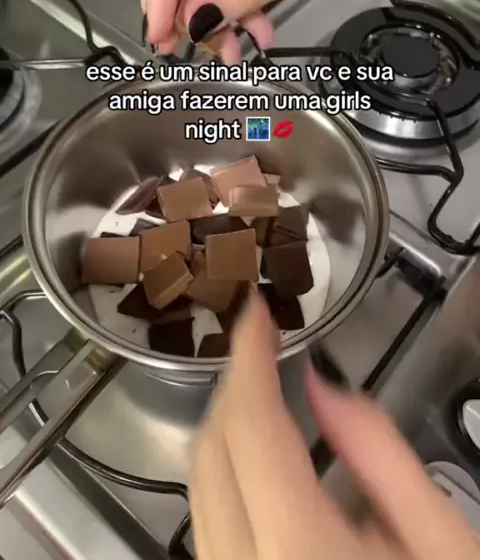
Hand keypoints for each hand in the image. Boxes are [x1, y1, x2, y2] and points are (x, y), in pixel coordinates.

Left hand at [190, 293, 479, 559]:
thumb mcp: (441, 540)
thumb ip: (379, 453)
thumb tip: (325, 385)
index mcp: (300, 550)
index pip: (250, 424)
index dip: (248, 355)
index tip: (255, 311)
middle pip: (209, 449)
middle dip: (232, 384)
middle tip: (263, 345)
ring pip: (198, 487)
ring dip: (224, 425)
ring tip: (262, 387)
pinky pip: (207, 523)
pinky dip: (224, 471)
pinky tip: (260, 453)